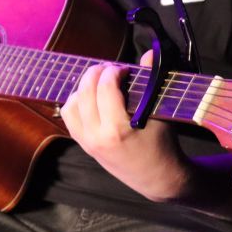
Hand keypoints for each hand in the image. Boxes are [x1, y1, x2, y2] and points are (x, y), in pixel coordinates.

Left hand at [61, 51, 191, 201]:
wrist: (157, 177)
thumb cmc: (163, 145)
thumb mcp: (160, 113)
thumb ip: (152, 81)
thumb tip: (148, 54)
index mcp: (117, 129)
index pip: (105, 87)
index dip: (114, 71)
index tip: (125, 69)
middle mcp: (97, 136)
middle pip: (85, 91)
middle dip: (97, 73)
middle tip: (111, 69)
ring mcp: (87, 142)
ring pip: (71, 103)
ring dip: (83, 88)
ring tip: (100, 83)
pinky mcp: (84, 145)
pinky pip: (69, 117)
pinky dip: (76, 102)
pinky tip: (92, 98)